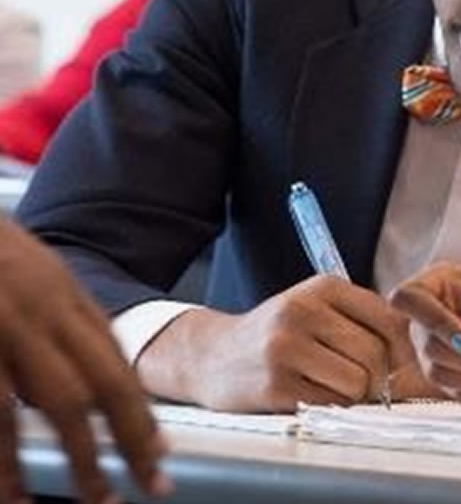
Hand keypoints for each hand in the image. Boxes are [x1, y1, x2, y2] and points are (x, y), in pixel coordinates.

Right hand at [0, 219, 171, 503]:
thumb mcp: (24, 268)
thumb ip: (50, 314)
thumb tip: (75, 365)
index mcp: (60, 290)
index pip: (115, 356)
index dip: (139, 406)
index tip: (158, 447)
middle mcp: (43, 308)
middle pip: (105, 380)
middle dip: (133, 437)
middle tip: (151, 482)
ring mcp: (7, 326)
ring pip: (59, 401)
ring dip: (80, 458)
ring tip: (95, 499)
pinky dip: (6, 456)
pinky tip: (12, 489)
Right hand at [137, 274, 419, 411]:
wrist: (210, 355)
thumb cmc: (278, 334)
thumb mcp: (317, 307)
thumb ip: (363, 320)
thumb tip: (417, 354)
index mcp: (323, 287)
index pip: (389, 319)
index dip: (403, 348)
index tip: (400, 364)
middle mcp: (303, 312)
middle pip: (375, 354)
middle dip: (379, 376)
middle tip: (364, 381)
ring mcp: (285, 349)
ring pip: (357, 382)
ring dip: (354, 393)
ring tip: (332, 384)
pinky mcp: (274, 385)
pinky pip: (330, 403)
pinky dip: (331, 405)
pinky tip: (310, 392)